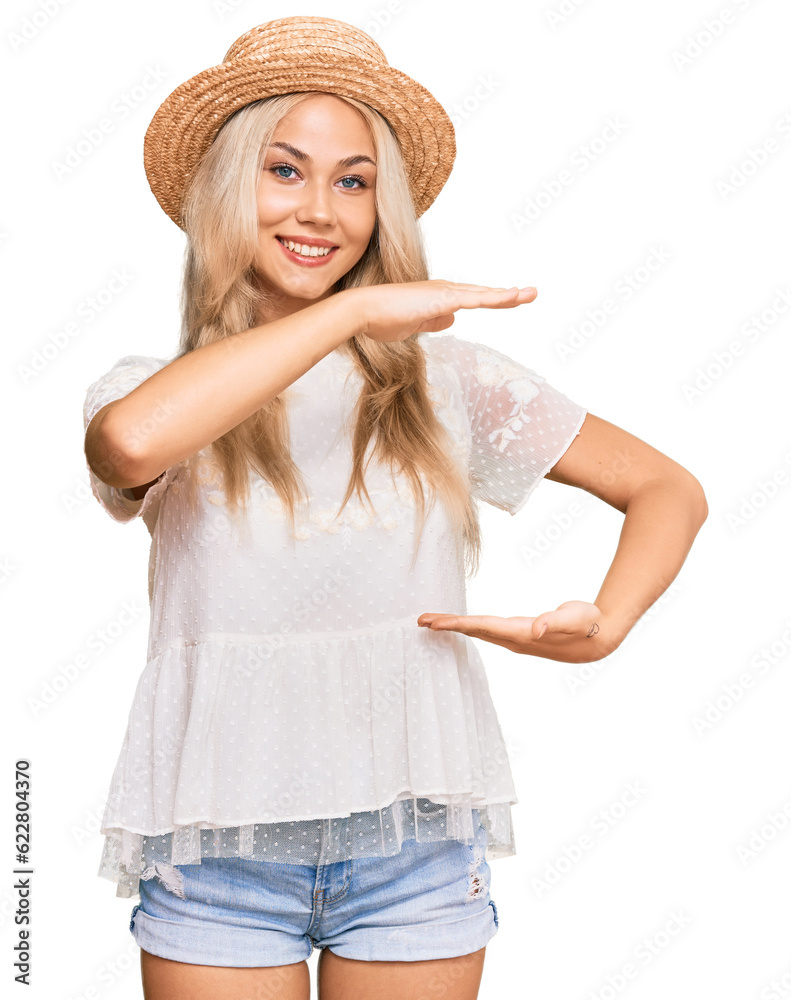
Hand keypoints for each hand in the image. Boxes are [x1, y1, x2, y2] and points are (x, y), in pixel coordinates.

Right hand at [353, 280, 537, 342]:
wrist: (363, 311)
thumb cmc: (381, 319)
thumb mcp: (413, 326)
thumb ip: (433, 322)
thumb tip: (451, 321)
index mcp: (438, 297)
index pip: (471, 299)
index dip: (491, 299)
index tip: (510, 300)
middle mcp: (444, 290)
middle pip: (482, 293)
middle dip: (507, 295)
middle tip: (530, 293)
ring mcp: (444, 293)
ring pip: (483, 294)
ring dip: (508, 295)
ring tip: (530, 294)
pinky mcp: (442, 299)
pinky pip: (475, 299)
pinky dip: (495, 297)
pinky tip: (512, 297)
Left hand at [416, 601, 610, 663]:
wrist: (599, 639)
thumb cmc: (587, 624)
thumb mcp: (575, 618)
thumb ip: (557, 621)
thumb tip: (537, 628)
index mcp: (522, 634)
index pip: (482, 627)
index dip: (457, 625)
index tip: (434, 624)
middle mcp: (514, 639)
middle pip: (474, 631)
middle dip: (447, 626)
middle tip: (420, 620)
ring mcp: (516, 639)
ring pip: (479, 632)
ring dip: (456, 627)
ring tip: (432, 622)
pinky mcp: (520, 635)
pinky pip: (487, 631)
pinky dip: (470, 627)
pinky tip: (462, 626)